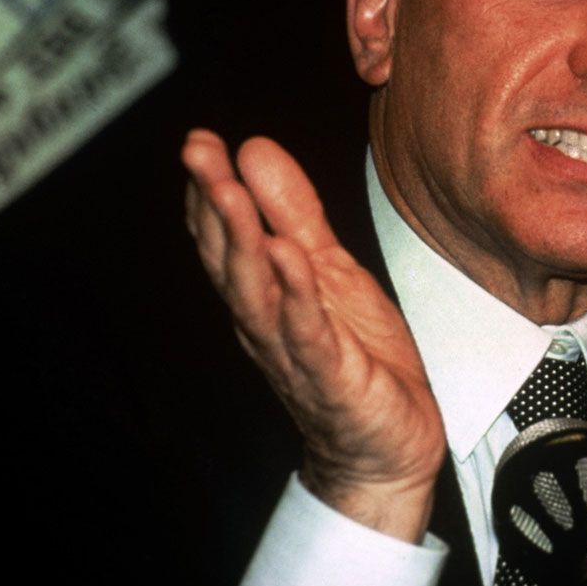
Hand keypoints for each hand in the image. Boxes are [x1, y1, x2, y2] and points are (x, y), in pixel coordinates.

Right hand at [182, 129, 444, 540]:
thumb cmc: (356, 357)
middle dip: (213, 202)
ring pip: (257, 293)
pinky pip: (308, 334)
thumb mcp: (329, 268)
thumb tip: (255, 151)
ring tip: (231, 192)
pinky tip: (290, 257)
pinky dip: (296, 295)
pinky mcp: (332, 378)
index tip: (199, 141)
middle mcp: (267, 322)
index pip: (225, 237)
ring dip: (242, 240)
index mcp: (265, 294)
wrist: (388, 445)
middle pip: (229, 258)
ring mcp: (295, 352)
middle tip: (198, 151)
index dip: (209, 189)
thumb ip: (294, 213)